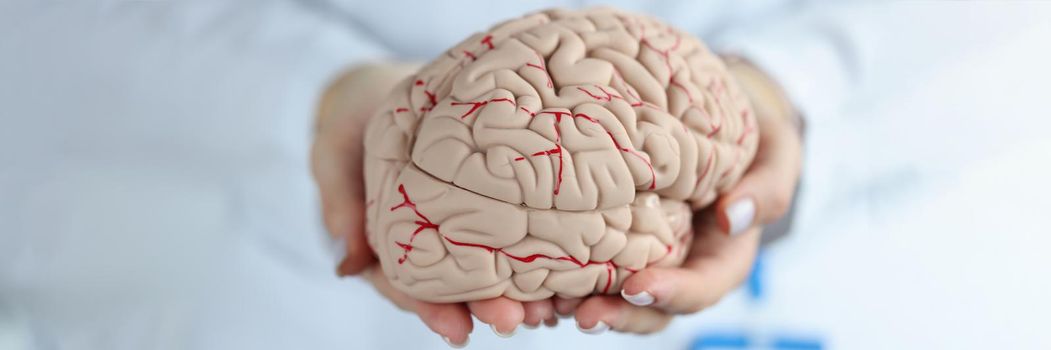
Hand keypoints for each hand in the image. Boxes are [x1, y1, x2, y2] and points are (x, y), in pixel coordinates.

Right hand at [312, 63, 557, 346]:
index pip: (408, 286)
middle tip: (514, 319)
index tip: (458, 331)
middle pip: (456, 285)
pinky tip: (564, 266)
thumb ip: (339, 199)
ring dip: (518, 290)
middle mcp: (426, 241)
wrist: (384, 86)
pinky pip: (511, 227)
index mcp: (385, 243)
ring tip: (547, 308)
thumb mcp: (332, 151)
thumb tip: (349, 259)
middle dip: (485, 306)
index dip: (431, 309)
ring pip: (488, 264)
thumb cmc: (352, 117)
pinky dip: (535, 250)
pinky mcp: (487, 199)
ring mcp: (457, 221)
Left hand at [568, 57, 803, 333]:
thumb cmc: (755, 141)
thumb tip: (734, 216)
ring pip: (611, 295)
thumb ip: (767, 188)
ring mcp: (644, 256)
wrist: (720, 121)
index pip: (700, 288)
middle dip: (615, 314)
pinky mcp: (612, 237)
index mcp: (722, 258)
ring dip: (577, 304)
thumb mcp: (778, 157)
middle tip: (579, 312)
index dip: (670, 293)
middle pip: (648, 308)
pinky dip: (557, 275)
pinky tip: (527, 273)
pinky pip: (586, 264)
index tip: (637, 287)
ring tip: (542, 304)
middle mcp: (679, 267)